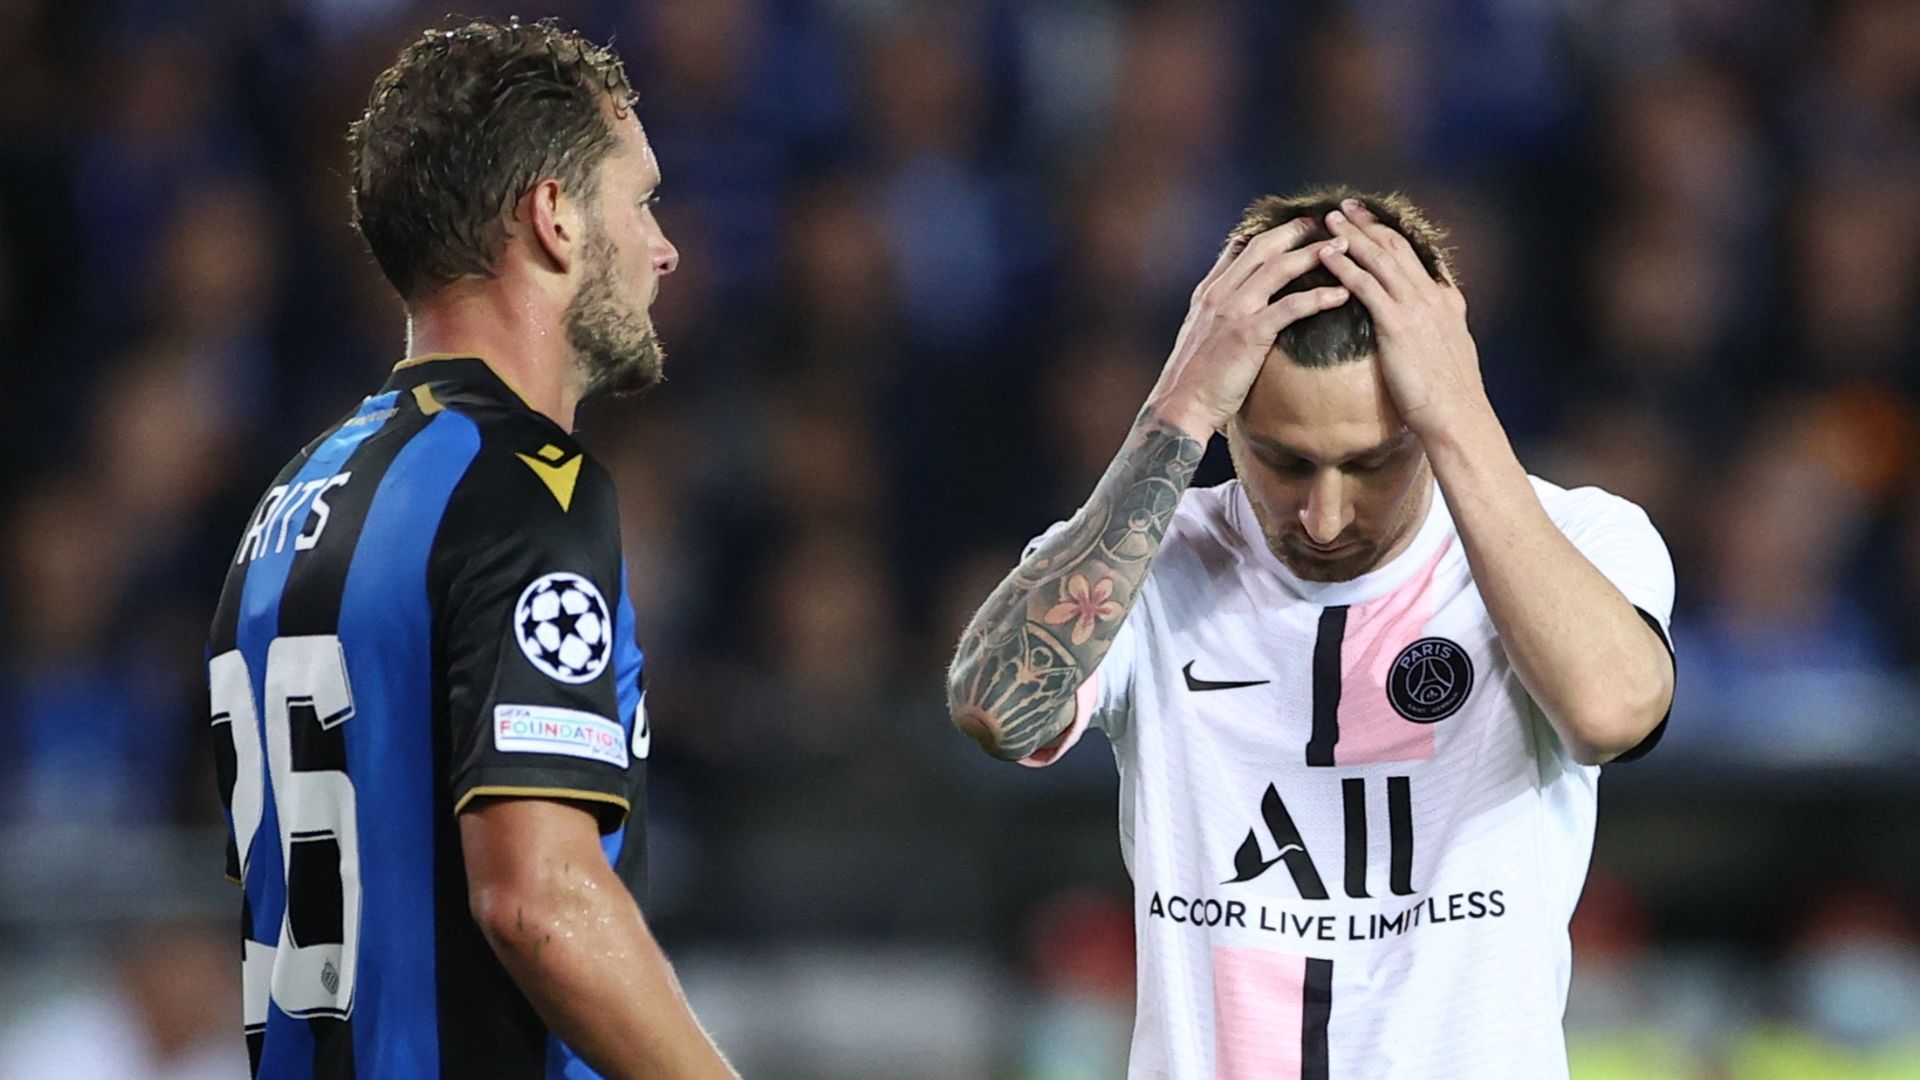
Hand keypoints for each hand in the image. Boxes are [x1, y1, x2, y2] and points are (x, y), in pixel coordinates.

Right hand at [1148, 218, 1351, 438]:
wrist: (1180, 405)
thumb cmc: (1193, 378)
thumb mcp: (1198, 333)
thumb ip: (1216, 310)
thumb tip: (1237, 299)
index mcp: (1209, 292)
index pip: (1241, 248)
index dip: (1272, 233)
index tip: (1296, 226)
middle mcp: (1220, 293)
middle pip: (1263, 247)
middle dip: (1297, 231)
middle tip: (1325, 223)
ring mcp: (1234, 311)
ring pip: (1279, 268)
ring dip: (1314, 253)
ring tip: (1342, 247)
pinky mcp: (1249, 333)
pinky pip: (1291, 307)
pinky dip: (1319, 296)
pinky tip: (1342, 294)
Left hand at [1316, 199, 1487, 439]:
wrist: (1458, 416)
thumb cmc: (1449, 396)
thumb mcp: (1449, 352)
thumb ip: (1437, 329)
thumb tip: (1424, 325)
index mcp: (1447, 300)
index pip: (1416, 256)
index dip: (1391, 234)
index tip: (1372, 220)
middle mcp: (1433, 296)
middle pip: (1396, 247)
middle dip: (1369, 224)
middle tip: (1345, 206)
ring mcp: (1417, 307)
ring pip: (1379, 259)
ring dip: (1352, 235)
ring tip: (1329, 219)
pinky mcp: (1398, 324)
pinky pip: (1365, 286)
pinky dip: (1344, 266)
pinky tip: (1325, 254)